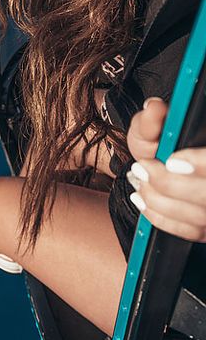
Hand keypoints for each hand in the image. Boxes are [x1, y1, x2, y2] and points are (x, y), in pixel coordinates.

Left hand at [126, 97, 205, 242]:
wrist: (156, 164)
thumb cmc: (157, 145)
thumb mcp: (150, 129)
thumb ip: (151, 119)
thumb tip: (154, 107)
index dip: (200, 164)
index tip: (171, 160)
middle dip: (171, 184)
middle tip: (143, 170)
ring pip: (200, 217)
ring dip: (162, 202)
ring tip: (140, 184)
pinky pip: (192, 232)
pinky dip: (163, 219)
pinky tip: (143, 202)